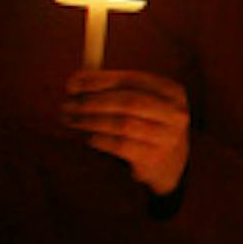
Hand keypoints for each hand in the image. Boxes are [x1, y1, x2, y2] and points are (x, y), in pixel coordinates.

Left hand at [63, 69, 190, 195]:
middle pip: (128, 101)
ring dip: (91, 121)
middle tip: (67, 105)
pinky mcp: (154, 158)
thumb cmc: (147, 125)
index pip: (132, 79)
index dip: (100, 80)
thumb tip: (74, 81)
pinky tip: (89, 138)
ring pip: (122, 124)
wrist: (170, 164)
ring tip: (71, 121)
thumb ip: (111, 88)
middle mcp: (175, 113)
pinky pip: (120, 145)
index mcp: (172, 91)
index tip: (72, 83)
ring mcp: (167, 137)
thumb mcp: (140, 102)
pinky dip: (100, 140)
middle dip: (93, 102)